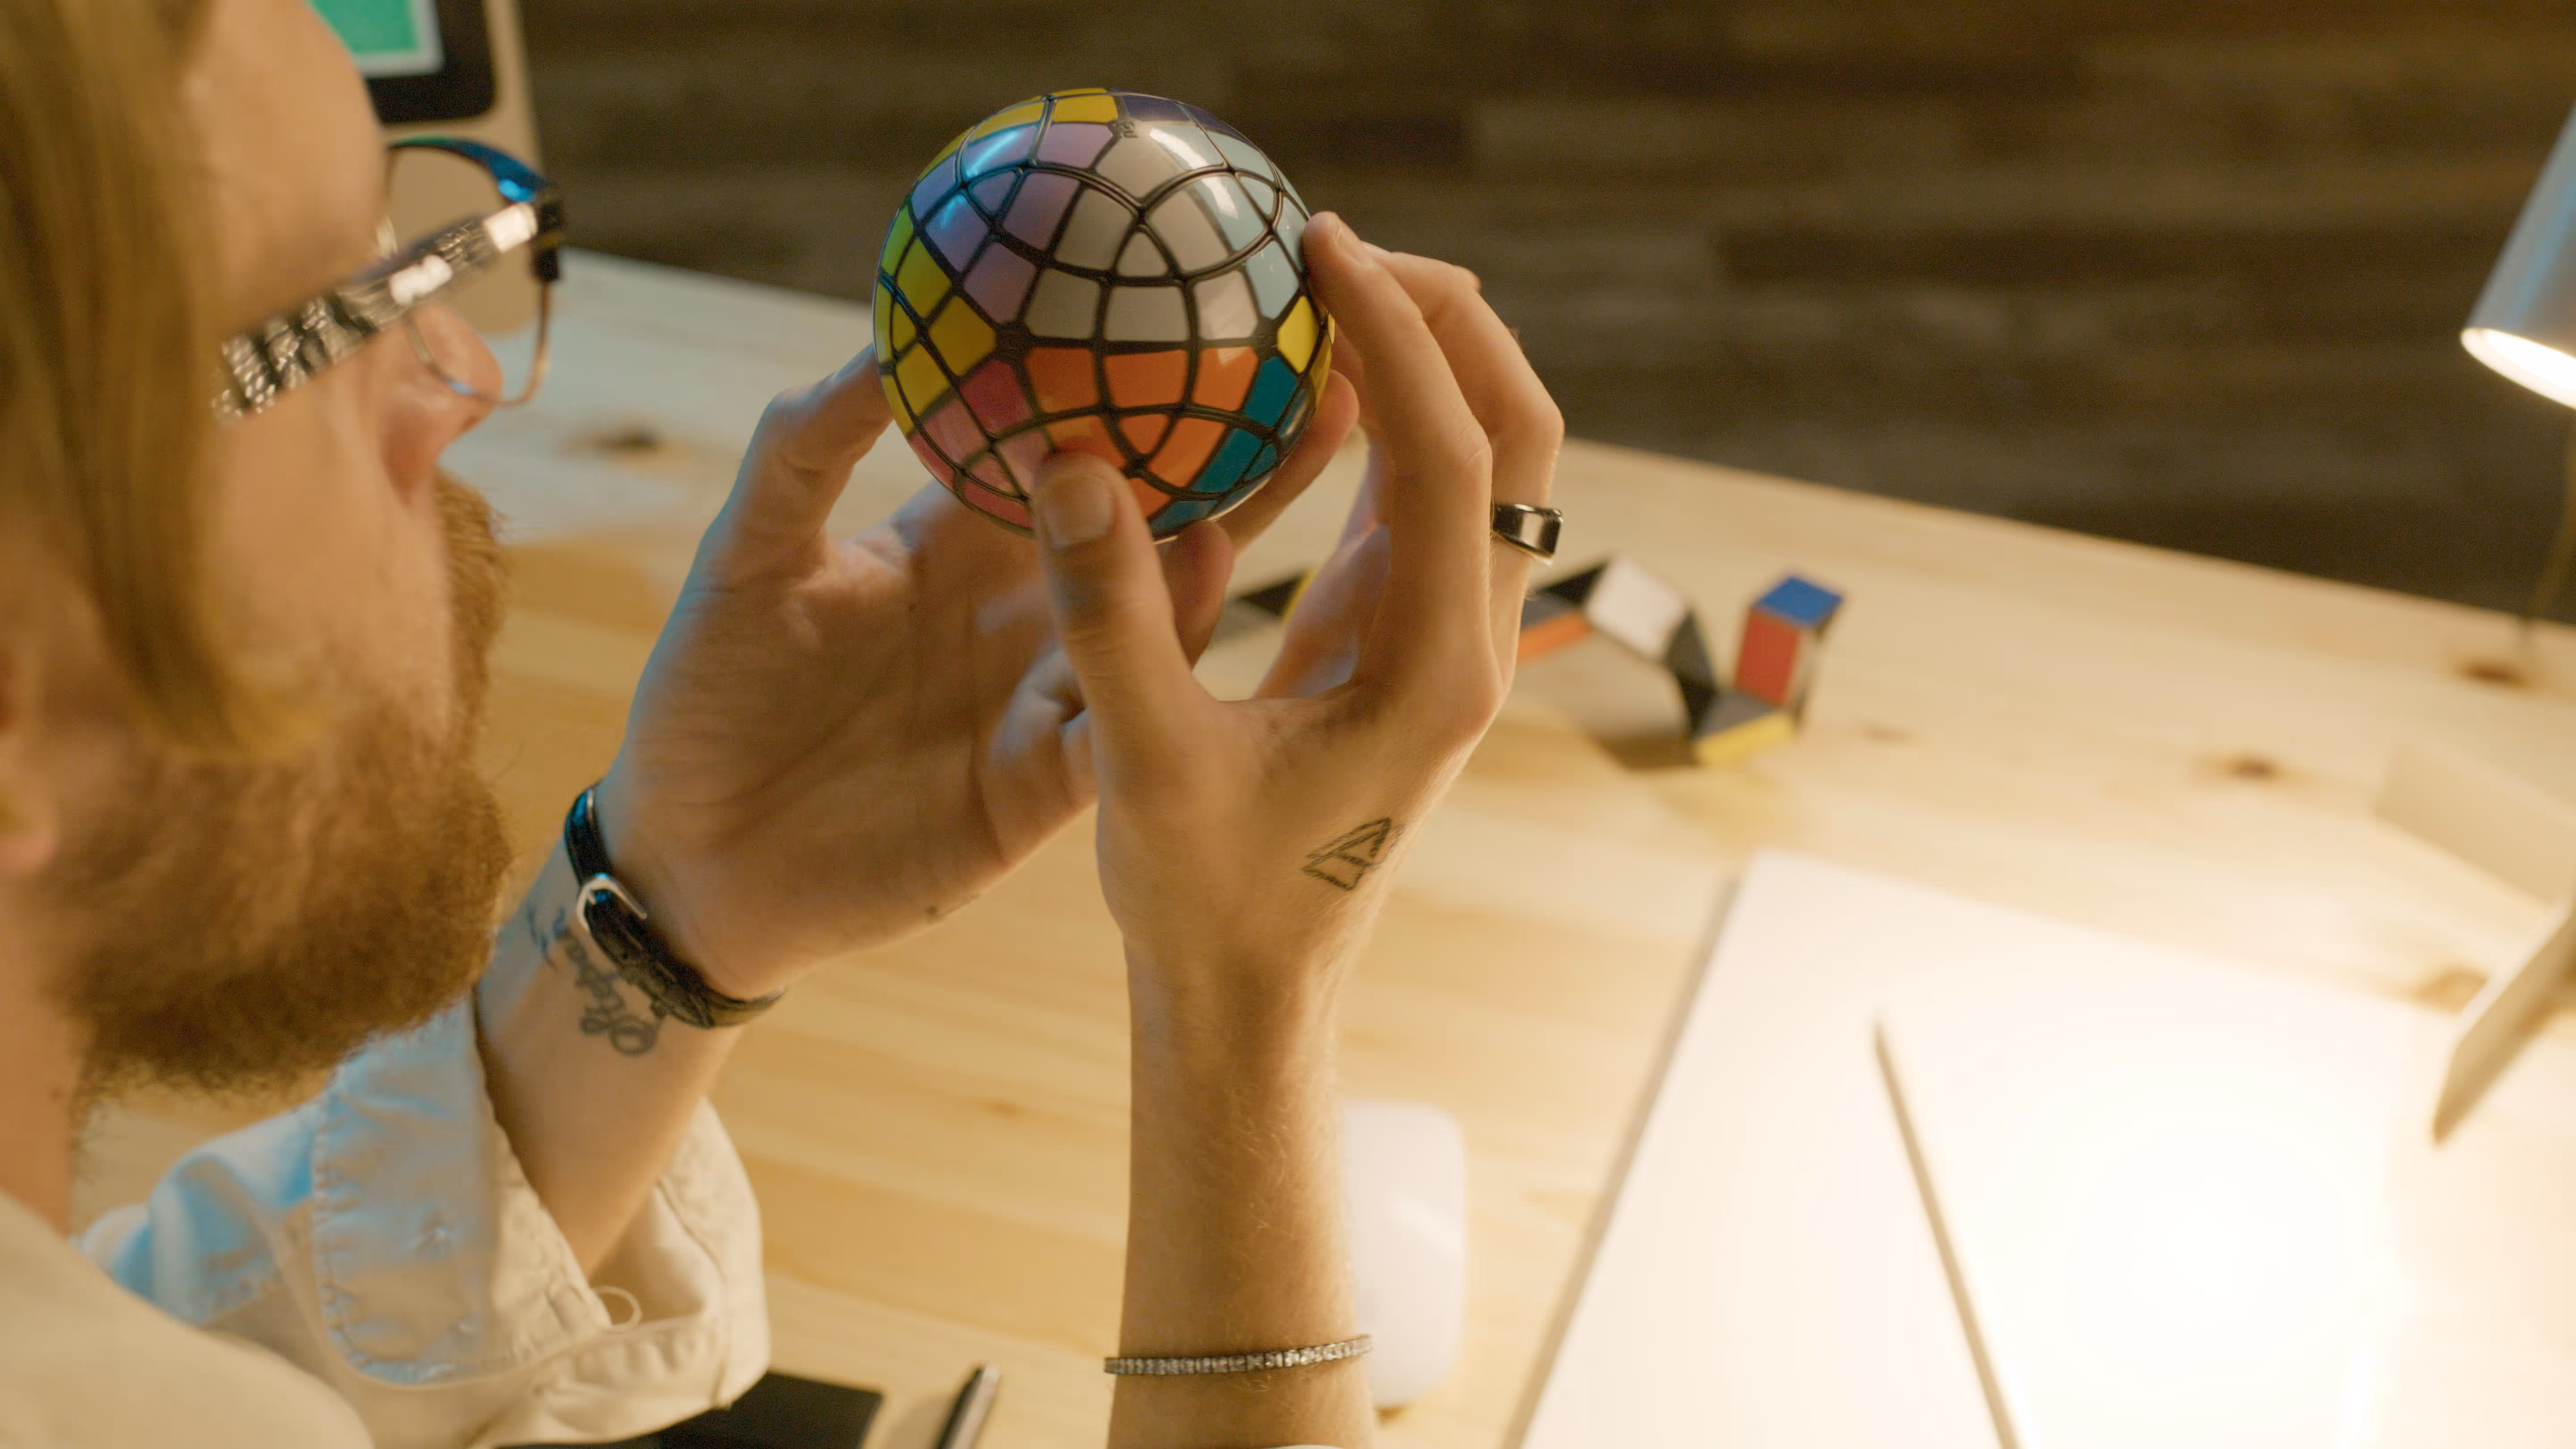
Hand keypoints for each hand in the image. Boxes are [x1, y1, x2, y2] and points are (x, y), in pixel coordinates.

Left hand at [592, 347, 1360, 998]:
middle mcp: (1021, 614)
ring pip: (1150, 627)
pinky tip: (1194, 621)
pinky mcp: (1040, 794)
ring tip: (1264, 481)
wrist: (690, 859)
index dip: (1134, 388)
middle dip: (1231, 463)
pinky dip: (1154, 676)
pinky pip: (1115, 729)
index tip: (1207, 312)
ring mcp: (1041, 702)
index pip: (1070, 452)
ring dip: (1209, 560)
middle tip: (1312, 383)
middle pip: (1146, 529)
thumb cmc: (707, 698)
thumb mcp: (749, 557)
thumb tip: (885, 334)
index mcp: (959, 546)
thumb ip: (808, 447)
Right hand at [1026, 213, 1561, 999]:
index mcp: (1434, 667)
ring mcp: (1442, 639)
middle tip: (1337, 247)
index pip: (1452, 453)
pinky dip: (1383, 423)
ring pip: (1483, 462)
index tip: (1324, 244)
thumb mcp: (1143, 764)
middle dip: (1449, 322)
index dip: (1397, 334)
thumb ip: (1113, 618)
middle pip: (1515, 434)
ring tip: (1323, 287)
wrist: (1247, 990)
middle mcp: (1466, 643)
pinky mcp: (1397, 641)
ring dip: (1424, 364)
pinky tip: (1305, 379)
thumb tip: (1072, 465)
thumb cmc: (1204, 898)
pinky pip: (1419, 502)